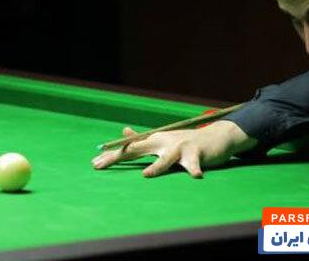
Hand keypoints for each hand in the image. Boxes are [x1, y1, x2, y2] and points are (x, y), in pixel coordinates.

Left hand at [91, 121, 257, 177]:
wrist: (214, 138)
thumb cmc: (185, 143)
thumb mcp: (161, 141)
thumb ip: (142, 139)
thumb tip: (123, 132)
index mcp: (154, 141)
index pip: (129, 148)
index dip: (112, 155)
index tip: (95, 164)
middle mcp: (164, 142)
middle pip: (138, 149)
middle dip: (119, 157)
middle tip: (101, 165)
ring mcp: (180, 146)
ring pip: (167, 158)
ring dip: (158, 167)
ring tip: (146, 175)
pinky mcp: (197, 153)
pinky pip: (194, 163)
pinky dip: (195, 169)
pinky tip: (195, 176)